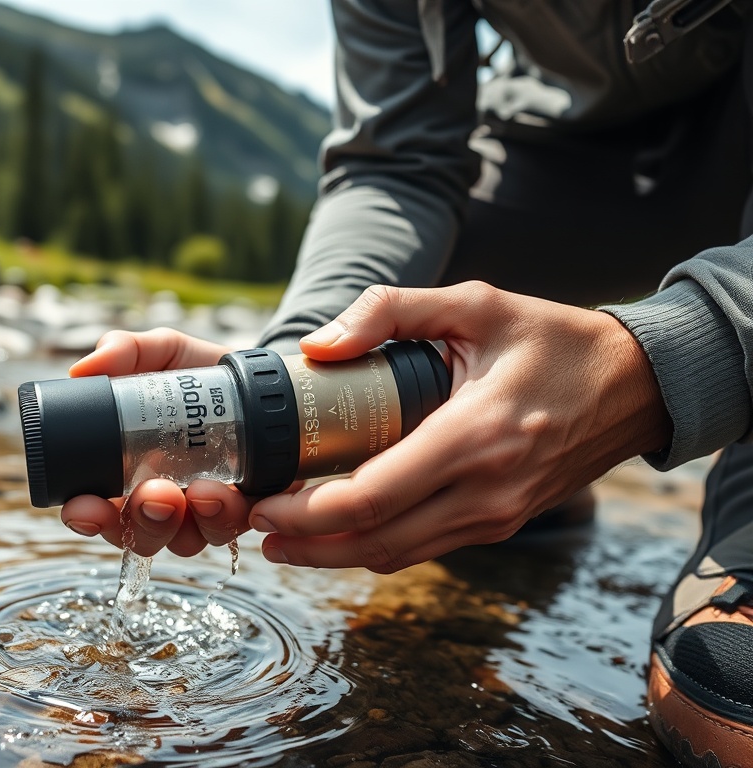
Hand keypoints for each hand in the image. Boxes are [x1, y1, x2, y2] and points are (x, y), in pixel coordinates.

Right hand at [59, 328, 255, 556]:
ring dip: (190, 523)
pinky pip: (231, 532)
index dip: (86, 516)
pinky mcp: (243, 513)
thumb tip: (83, 368)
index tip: (84, 507)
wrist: (261, 381)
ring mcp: (202, 514)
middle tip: (154, 493)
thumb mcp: (165, 353)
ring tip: (201, 492)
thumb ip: (126, 351)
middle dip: (142, 521)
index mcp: (129, 473)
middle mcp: (162, 501)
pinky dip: (227, 518)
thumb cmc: (200, 373)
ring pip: (185, 540)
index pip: (97, 509)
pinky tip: (230, 497)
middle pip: (140, 534)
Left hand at [249, 282, 671, 571]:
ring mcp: (496, 516)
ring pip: (396, 556)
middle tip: (257, 530)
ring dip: (334, 555)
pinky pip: (423, 548)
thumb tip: (317, 346)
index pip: (372, 497)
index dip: (305, 512)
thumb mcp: (474, 302)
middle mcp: (486, 490)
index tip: (262, 504)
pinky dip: (374, 546)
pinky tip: (340, 530)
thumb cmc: (553, 341)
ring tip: (283, 540)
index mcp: (474, 436)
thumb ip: (389, 311)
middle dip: (306, 545)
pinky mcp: (500, 523)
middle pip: (374, 541)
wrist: (635, 386)